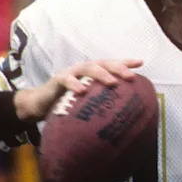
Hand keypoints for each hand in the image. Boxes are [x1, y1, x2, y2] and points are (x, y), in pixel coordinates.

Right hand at [15, 59, 142, 120]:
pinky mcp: (57, 80)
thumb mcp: (88, 103)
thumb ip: (102, 104)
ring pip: (88, 68)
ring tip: (112, 82)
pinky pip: (66, 80)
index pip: (112, 65)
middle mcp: (84, 69)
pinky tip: (83, 90)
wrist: (40, 104)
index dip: (126, 62)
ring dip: (101, 74)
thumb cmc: (69, 103)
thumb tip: (124, 119)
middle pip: (103, 63)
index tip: (141, 62)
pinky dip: (75, 84)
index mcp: (94, 73)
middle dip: (118, 68)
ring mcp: (71, 73)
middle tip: (130, 76)